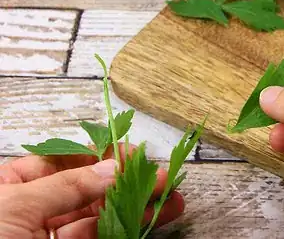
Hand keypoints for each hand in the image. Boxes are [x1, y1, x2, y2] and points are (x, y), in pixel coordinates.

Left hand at [0, 144, 183, 238]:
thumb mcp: (15, 207)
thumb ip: (64, 186)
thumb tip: (110, 168)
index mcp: (12, 186)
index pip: (63, 161)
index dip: (99, 155)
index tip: (132, 153)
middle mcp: (34, 208)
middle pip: (88, 187)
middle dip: (127, 180)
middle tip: (160, 177)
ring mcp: (52, 235)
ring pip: (100, 215)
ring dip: (135, 205)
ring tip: (169, 199)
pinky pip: (99, 237)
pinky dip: (125, 228)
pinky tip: (148, 218)